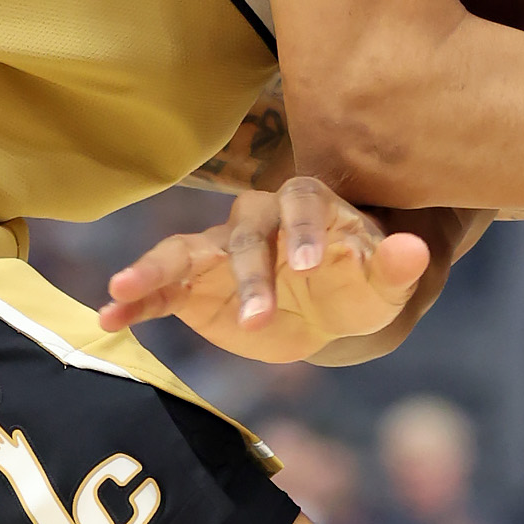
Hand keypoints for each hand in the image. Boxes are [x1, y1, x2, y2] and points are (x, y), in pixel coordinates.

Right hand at [95, 176, 433, 360]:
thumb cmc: (359, 282)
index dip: (304, 233)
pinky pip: (158, 288)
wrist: (328, 305)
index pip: (302, 206)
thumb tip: (416, 249)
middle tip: (259, 320)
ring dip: (155, 270)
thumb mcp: (383, 279)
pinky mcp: (193, 286)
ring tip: (124, 287)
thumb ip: (396, 264)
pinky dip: (134, 299)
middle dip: (250, 276)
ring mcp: (218, 251)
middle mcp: (255, 219)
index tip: (308, 268)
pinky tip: (108, 318)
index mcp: (307, 204)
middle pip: (244, 237)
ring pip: (183, 251)